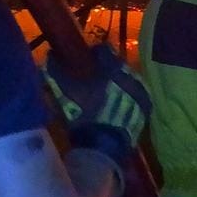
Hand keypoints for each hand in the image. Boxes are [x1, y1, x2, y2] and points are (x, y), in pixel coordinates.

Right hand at [43, 45, 151, 164]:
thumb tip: (50, 55)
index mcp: (112, 67)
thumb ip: (55, 71)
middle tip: (94, 79)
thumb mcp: (64, 91)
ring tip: (106, 95)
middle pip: (118, 65)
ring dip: (118, 83)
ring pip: (129, 80)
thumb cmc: (83, 114)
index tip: (85, 60)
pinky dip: (127, 97)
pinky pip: (137, 95)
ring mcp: (141, 92)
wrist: (104, 145)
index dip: (93, 54)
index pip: (104, 50)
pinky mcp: (146, 108)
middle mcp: (130, 75)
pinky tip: (117, 106)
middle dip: (107, 69)